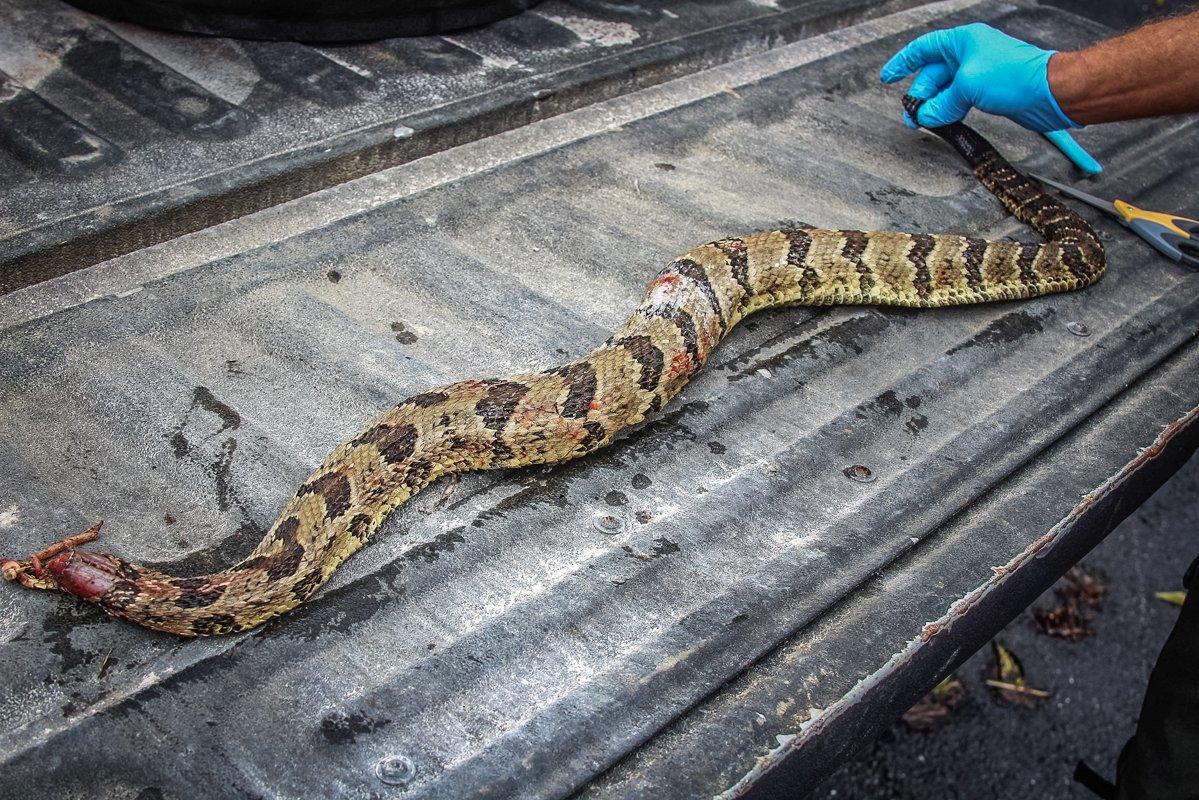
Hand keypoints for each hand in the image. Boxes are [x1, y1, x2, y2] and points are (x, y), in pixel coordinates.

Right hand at [880, 23, 1073, 130]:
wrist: (1048, 92)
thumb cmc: (1015, 76)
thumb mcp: (968, 86)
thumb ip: (941, 103)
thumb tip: (926, 116)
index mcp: (963, 42)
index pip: (923, 48)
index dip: (902, 62)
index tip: (888, 77)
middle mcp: (969, 55)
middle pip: (932, 74)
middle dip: (919, 95)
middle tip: (911, 116)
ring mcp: (978, 73)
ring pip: (945, 91)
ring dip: (932, 107)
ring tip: (924, 123)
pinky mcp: (986, 91)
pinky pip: (958, 101)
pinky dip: (947, 112)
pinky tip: (942, 122)